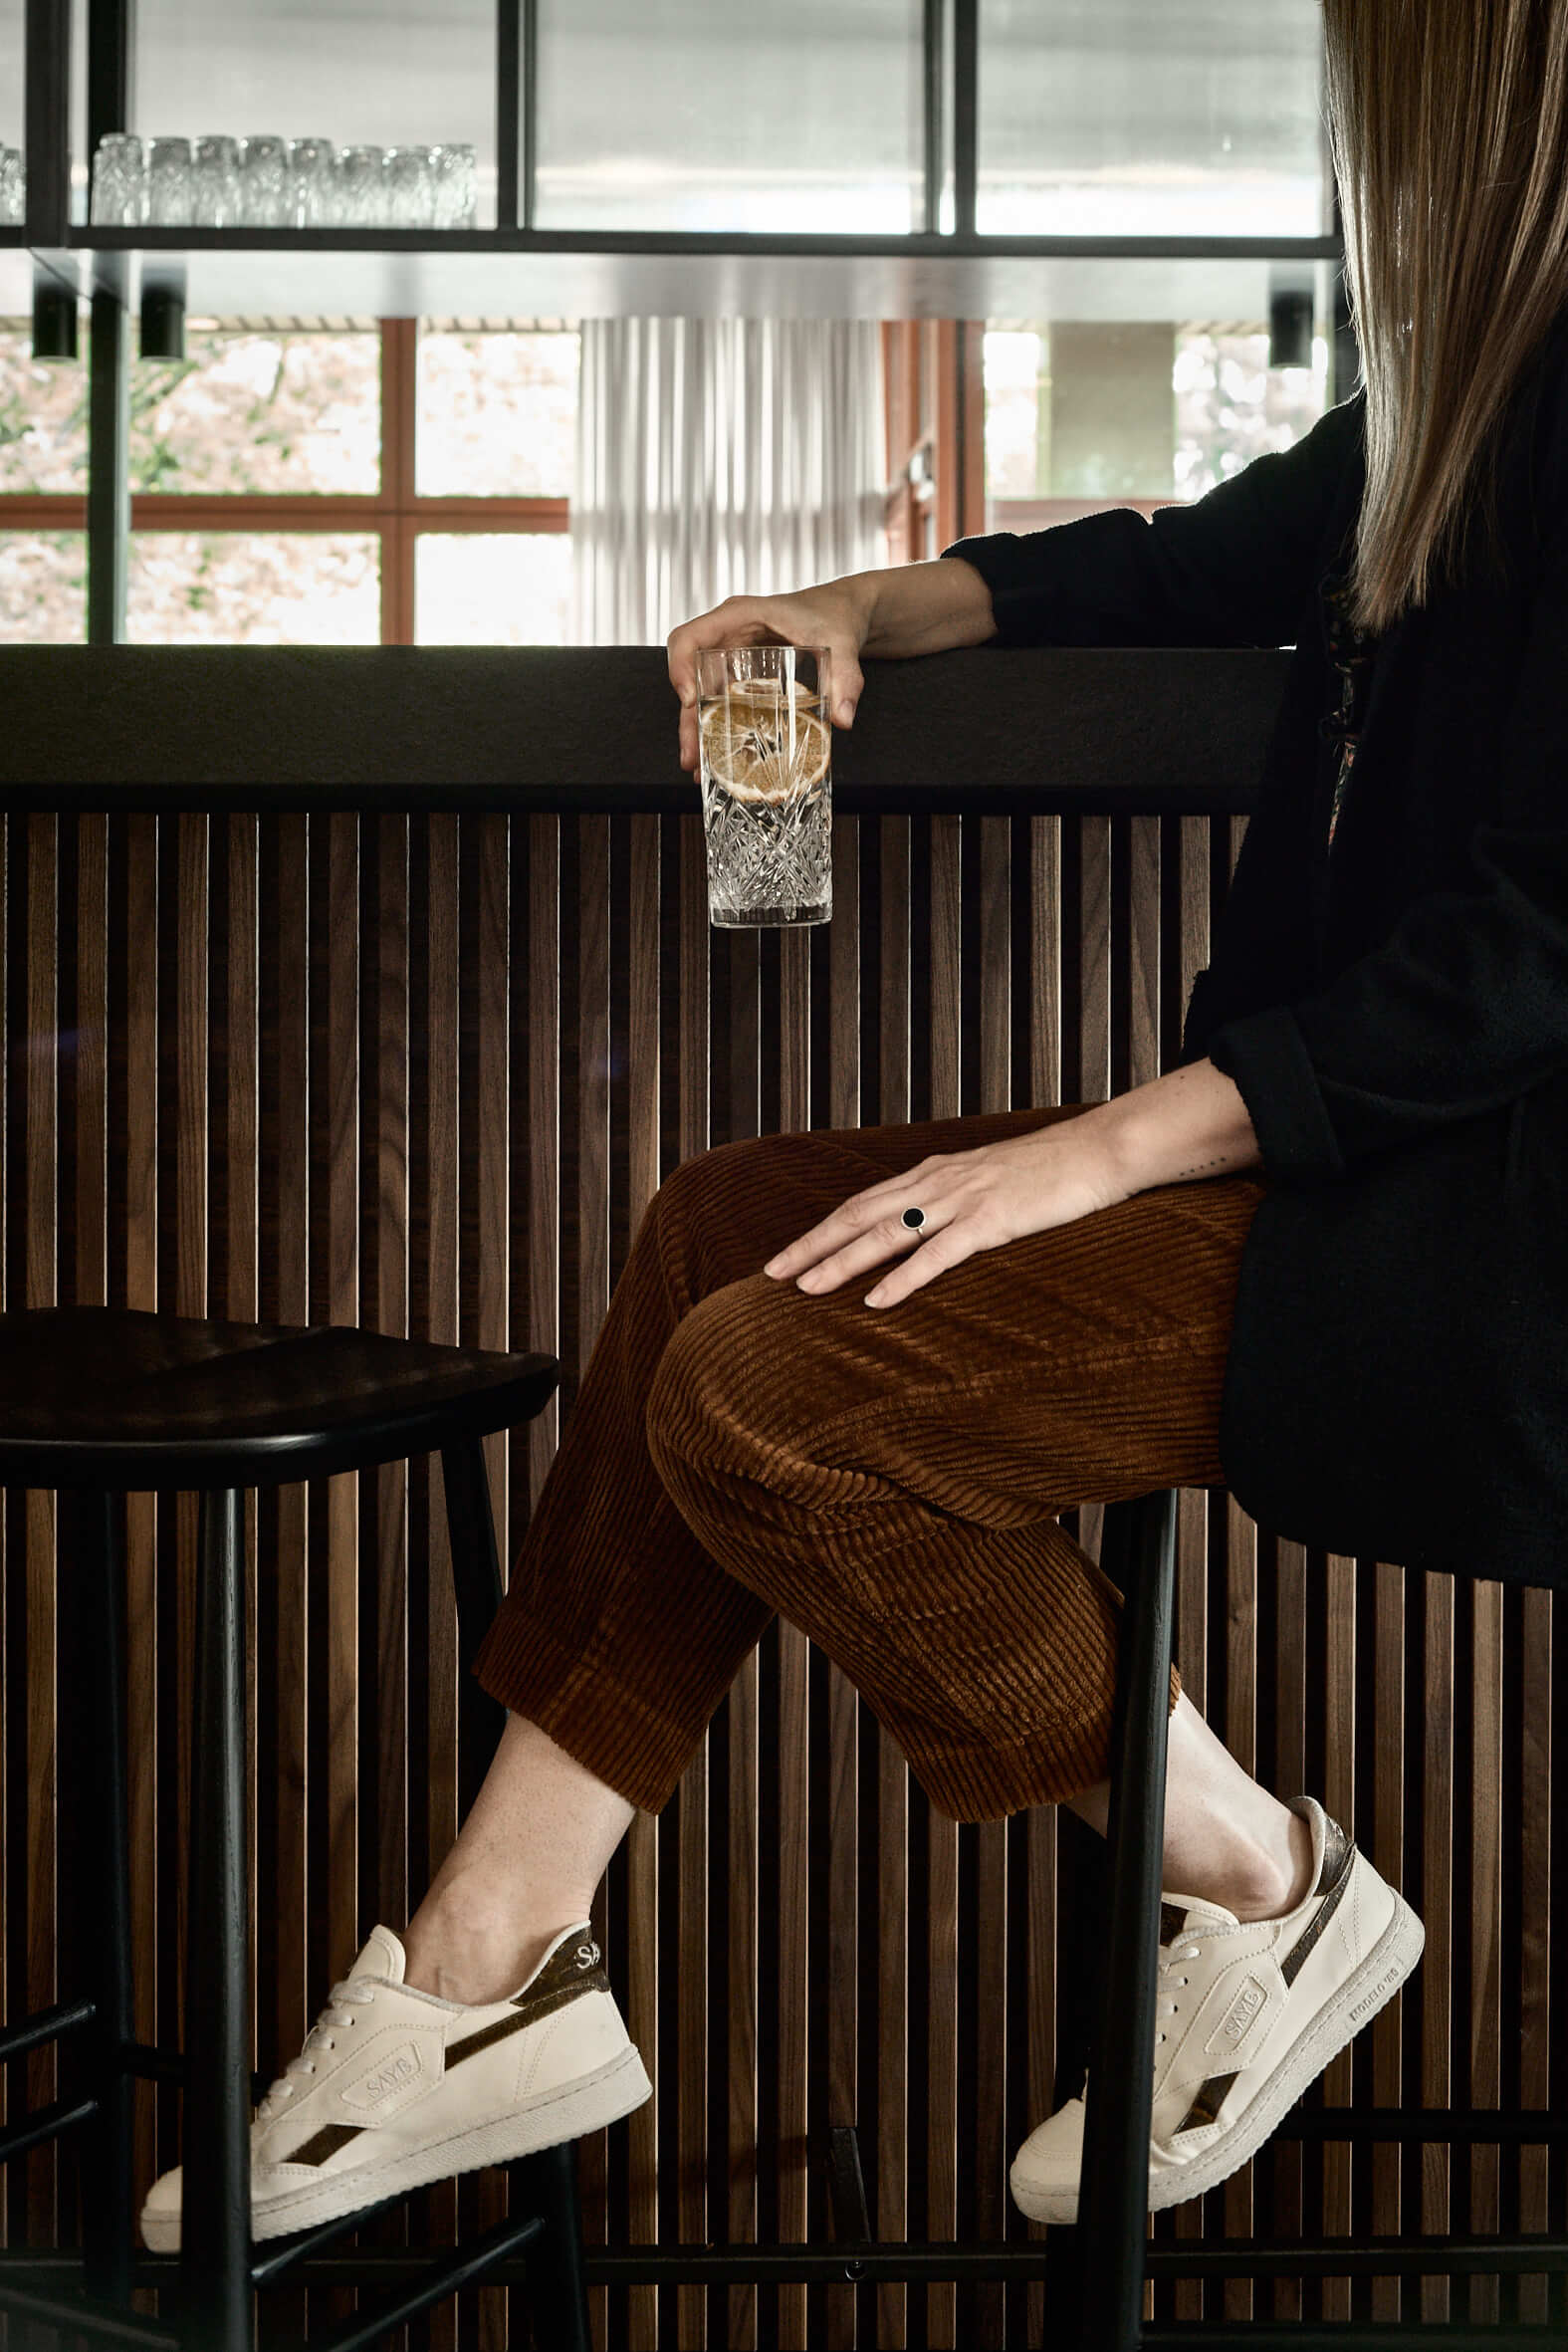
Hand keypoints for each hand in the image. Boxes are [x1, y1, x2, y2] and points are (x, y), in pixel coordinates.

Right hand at [667, 580, 873, 774]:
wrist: (844, 613)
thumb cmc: (834, 614)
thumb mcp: (841, 642)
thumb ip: (845, 677)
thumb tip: (843, 718)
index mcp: (740, 617)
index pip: (689, 638)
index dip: (680, 668)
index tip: (691, 701)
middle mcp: (729, 638)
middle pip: (691, 677)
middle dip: (688, 719)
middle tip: (691, 756)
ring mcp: (734, 659)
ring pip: (703, 695)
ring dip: (699, 731)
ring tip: (700, 767)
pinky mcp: (746, 677)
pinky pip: (723, 702)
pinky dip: (720, 728)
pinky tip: (723, 756)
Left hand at [761, 1112, 1131, 1309]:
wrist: (1099, 1151)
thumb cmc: (1048, 1172)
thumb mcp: (986, 1180)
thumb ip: (951, 1200)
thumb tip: (922, 1228)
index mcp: (932, 1173)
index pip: (861, 1202)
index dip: (820, 1230)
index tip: (786, 1256)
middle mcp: (937, 1182)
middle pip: (858, 1215)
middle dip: (812, 1245)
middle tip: (771, 1275)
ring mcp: (962, 1199)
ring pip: (886, 1233)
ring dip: (842, 1262)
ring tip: (806, 1289)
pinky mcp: (992, 1220)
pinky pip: (937, 1254)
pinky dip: (903, 1279)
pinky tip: (876, 1301)